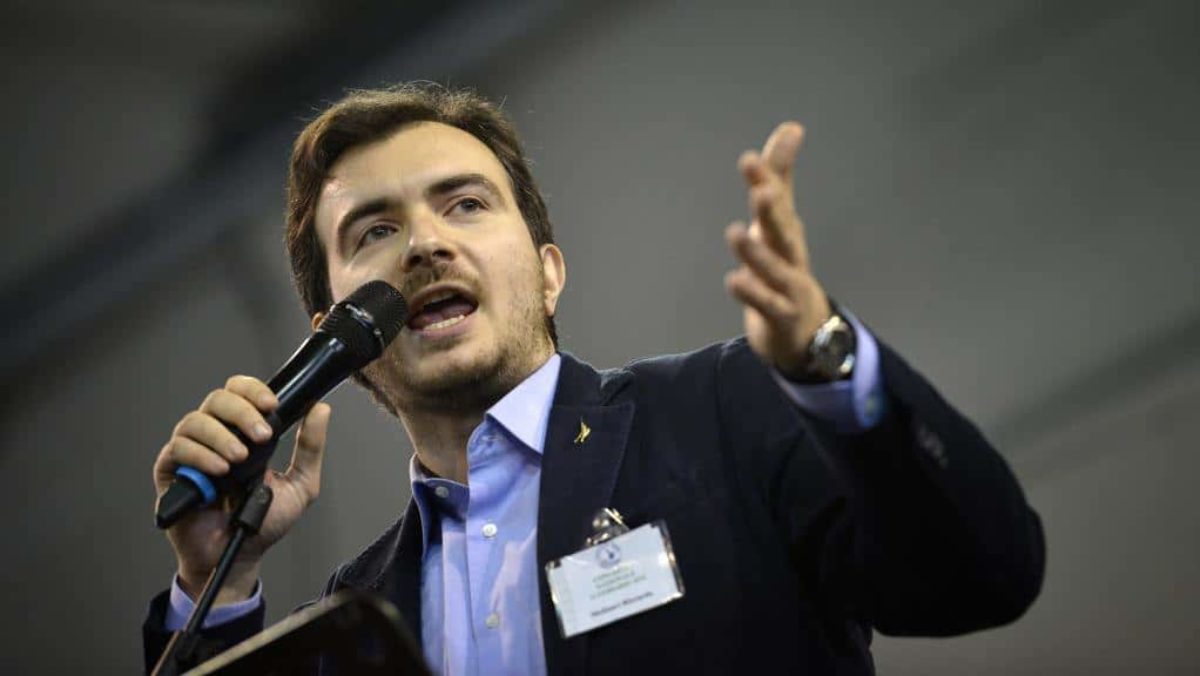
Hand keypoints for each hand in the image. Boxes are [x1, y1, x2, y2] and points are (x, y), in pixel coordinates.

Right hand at [153, 376, 329, 603]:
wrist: (238, 556)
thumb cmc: (264, 522)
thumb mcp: (301, 484)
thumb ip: (310, 448)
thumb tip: (320, 409)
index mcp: (243, 432)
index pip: (241, 392)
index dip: (253, 391)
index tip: (272, 405)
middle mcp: (215, 436)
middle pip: (218, 399)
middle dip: (242, 412)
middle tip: (262, 436)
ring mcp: (192, 452)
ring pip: (195, 421)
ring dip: (221, 436)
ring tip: (239, 460)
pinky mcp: (170, 472)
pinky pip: (177, 449)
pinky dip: (199, 455)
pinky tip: (219, 471)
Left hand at [724, 121, 831, 379]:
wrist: (807, 331)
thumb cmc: (786, 266)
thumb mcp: (780, 221)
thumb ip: (780, 176)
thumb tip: (792, 126)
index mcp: (785, 229)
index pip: (777, 199)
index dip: (765, 180)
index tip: (749, 159)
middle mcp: (789, 253)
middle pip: (782, 230)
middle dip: (772, 210)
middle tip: (760, 190)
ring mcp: (789, 286)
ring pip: (774, 268)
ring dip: (756, 252)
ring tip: (736, 233)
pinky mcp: (782, 316)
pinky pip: (767, 304)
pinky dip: (753, 293)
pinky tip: (733, 280)